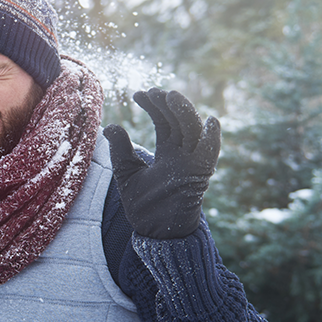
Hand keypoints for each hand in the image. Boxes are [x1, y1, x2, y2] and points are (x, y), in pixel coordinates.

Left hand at [103, 88, 220, 238]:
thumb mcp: (126, 173)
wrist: (152, 231)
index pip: (164, 121)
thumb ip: (120, 151)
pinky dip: (212, 140)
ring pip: (193, 132)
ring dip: (184, 113)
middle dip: (167, 104)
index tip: (138, 93)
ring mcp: (191, 164)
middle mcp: (181, 154)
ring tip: (171, 96)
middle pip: (178, 122)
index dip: (154, 106)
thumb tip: (110, 126)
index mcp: (167, 152)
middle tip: (153, 91)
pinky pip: (209, 155)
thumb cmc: (142, 204)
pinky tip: (210, 122)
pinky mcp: (198, 177)